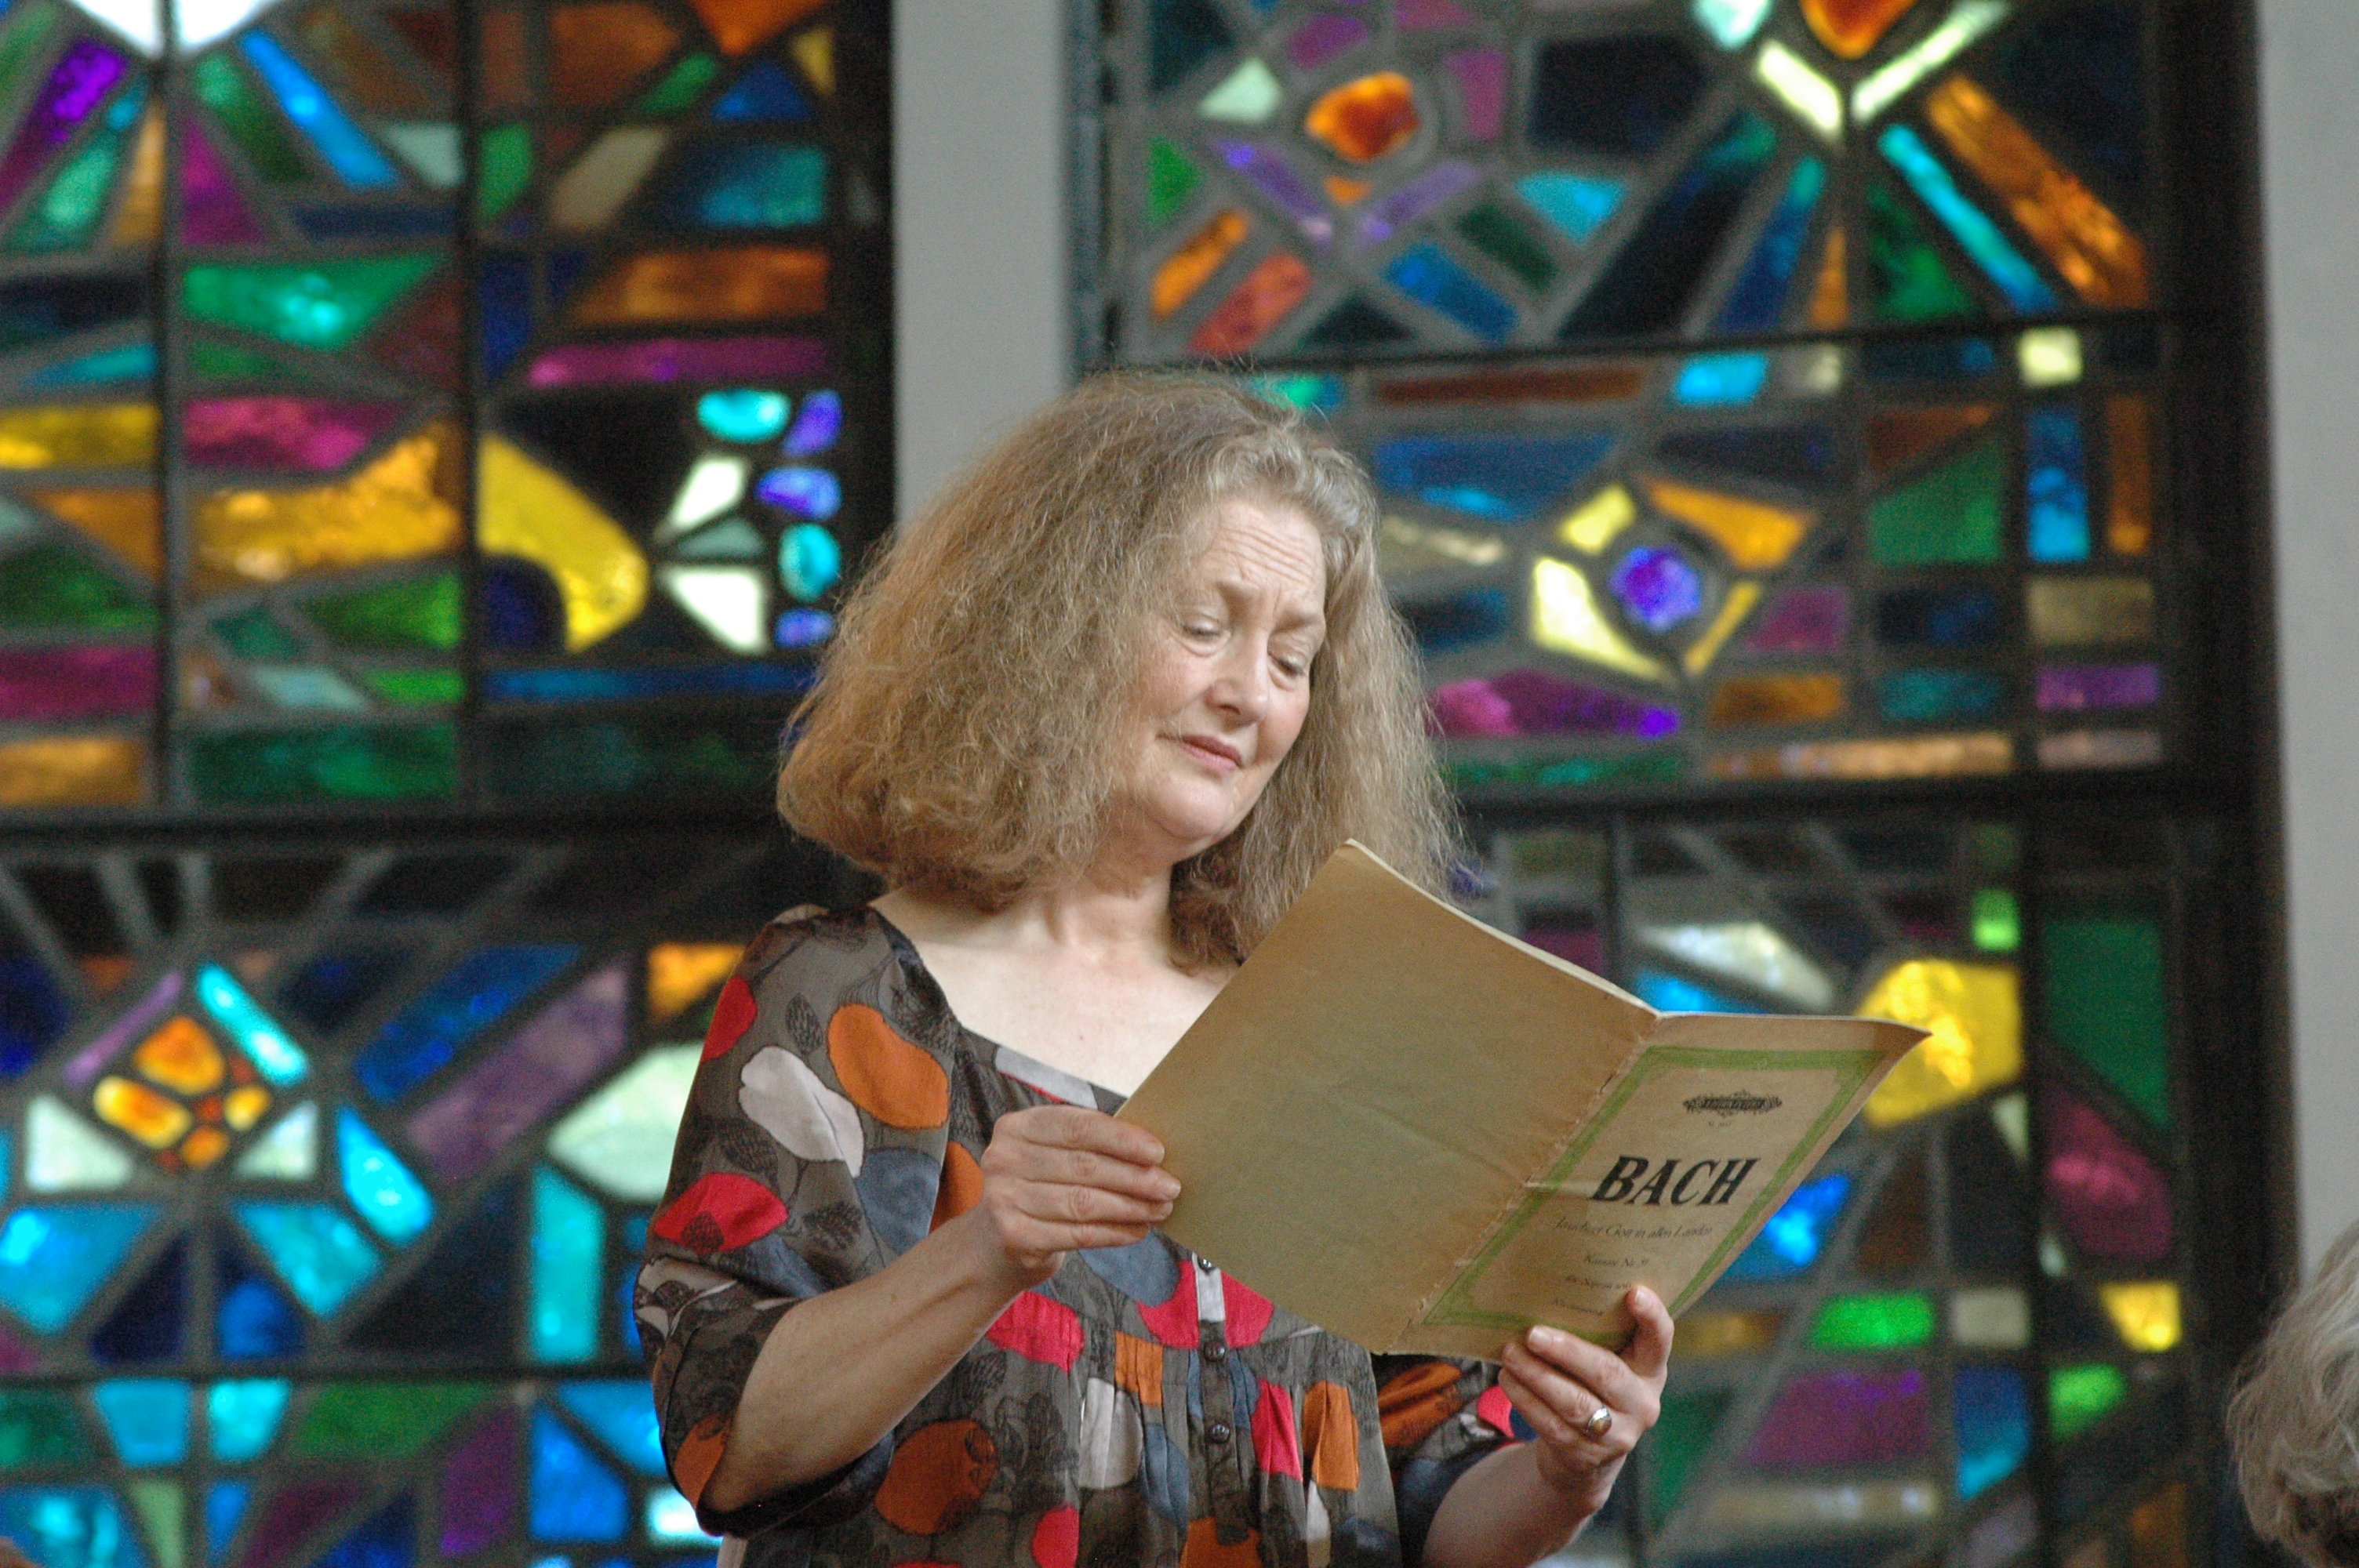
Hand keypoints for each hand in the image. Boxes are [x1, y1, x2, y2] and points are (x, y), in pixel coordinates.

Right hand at [960, 1105, 1178, 1285]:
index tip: (1158, 1152)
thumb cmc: (1042, 1186)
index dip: (1122, 1139)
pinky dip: (1115, 1232)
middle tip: (1170, 1187)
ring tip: (1161, 1210)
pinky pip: (1078, 1234)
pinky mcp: (1014, 1235)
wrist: (998, 1240)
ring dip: (1131, 1207)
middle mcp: (1004, 1158)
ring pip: (1084, 1203)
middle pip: (1085, 1166)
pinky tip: (1138, 1230)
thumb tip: (1154, 1154)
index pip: (1078, 1127)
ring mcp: (1004, 1198)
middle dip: (1135, 1178)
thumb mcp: (1055, 1155)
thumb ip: (1092, 1146)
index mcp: (1018, 1125)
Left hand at [1498, 1285, 1673, 1510]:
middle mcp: (1642, 1404)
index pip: (1660, 1340)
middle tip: (1532, 1333)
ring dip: (1537, 1375)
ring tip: (1510, 1353)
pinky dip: (1525, 1399)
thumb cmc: (1592, 1389)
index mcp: (1650, 1370)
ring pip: (1574, 1402)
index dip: (1652, 1317)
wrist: (1587, 1459)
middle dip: (1567, 1351)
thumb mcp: (1609, 1363)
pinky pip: (1551, 1424)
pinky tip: (1509, 1379)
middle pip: (1607, 1373)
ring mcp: (1617, 1434)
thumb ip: (1596, 1337)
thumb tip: (1547, 1296)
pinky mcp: (1585, 1455)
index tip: (1634, 1292)